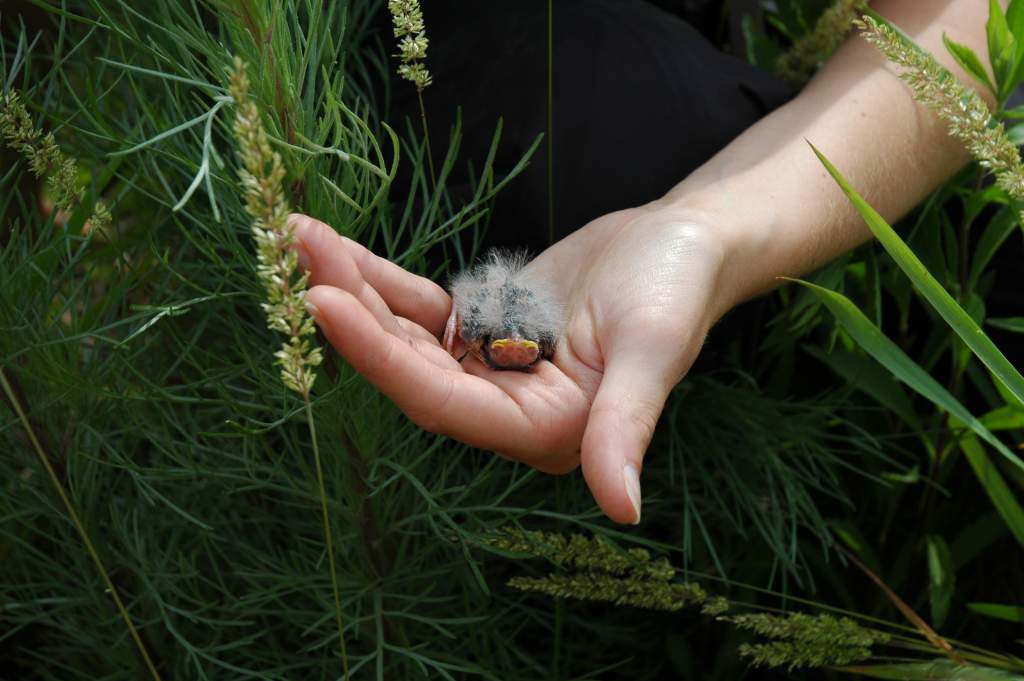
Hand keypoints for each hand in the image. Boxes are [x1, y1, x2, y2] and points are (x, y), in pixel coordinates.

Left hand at [293, 205, 731, 523]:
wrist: (685, 242)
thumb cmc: (678, 289)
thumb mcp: (653, 350)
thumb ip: (627, 425)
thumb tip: (623, 510)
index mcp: (546, 431)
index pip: (443, 403)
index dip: (380, 357)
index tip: (325, 301)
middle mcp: (508, 410)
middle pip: (410, 371)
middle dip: (355, 313)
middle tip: (302, 255)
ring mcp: (489, 370)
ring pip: (405, 339)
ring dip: (356, 290)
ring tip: (302, 236)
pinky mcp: (480, 331)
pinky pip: (418, 310)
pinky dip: (380, 279)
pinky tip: (335, 243)